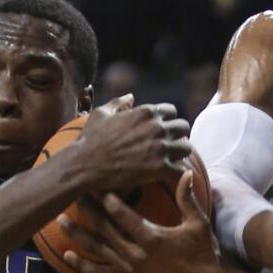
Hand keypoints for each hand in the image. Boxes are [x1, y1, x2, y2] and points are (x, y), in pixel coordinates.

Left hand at [61, 171, 220, 272]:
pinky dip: (82, 266)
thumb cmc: (202, 253)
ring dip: (78, 234)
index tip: (96, 183)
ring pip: (98, 250)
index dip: (107, 199)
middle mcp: (136, 253)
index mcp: (151, 237)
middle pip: (105, 229)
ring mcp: (130, 269)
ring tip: (61, 220)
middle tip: (74, 193)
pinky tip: (67, 255)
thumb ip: (187, 199)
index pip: (123, 215)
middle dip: (88, 210)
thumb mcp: (198, 224)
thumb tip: (184, 173)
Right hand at [73, 95, 190, 192]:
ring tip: (170, 161)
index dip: (167, 121)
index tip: (161, 132)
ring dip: (179, 154)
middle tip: (168, 146)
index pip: (172, 111)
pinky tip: (168, 175)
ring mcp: (160, 147)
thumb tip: (131, 96)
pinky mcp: (160, 168)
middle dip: (176, 136)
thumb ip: (118, 103)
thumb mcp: (101, 114)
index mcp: (146, 112)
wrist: (85, 165)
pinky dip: (177, 173)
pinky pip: (181, 169)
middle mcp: (157, 127)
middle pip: (183, 127)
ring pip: (186, 147)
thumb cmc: (90, 140)